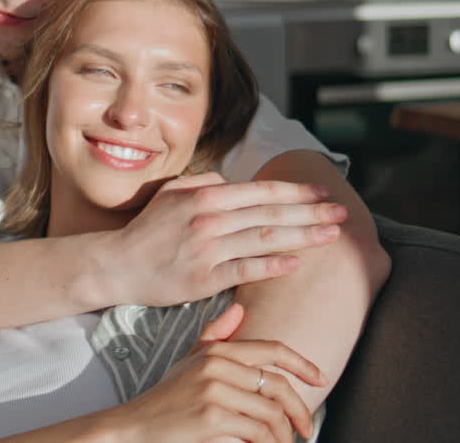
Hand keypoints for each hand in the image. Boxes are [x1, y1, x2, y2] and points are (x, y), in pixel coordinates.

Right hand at [98, 303, 324, 442]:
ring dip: (284, 435)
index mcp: (216, 350)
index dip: (301, 363)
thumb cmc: (165, 399)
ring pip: (271, 412)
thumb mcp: (189, 362)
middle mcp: (216, 364)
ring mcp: (214, 389)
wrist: (133, 427)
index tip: (319, 378)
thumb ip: (214, 336)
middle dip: (300, 410)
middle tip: (307, 429)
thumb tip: (239, 311)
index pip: (271, 349)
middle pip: (277, 384)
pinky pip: (258, 431)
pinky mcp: (212, 416)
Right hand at [103, 173, 346, 307]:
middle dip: (311, 212)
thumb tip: (233, 181)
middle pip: (271, 214)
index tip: (323, 193)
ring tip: (331, 235)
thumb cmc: (148, 229)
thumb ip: (205, 182)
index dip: (296, 192)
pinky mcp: (204, 278)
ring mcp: (208, 248)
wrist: (117, 264)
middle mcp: (210, 218)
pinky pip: (245, 269)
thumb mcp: (172, 193)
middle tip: (342, 212)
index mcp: (206, 195)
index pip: (262, 191)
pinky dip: (272, 265)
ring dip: (303, 236)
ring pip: (265, 239)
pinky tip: (296, 262)